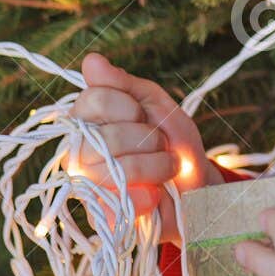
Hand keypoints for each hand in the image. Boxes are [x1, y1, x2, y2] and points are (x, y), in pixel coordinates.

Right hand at [71, 52, 221, 242]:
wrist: (196, 189)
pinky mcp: (100, 214)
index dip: (128, 107)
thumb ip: (124, 84)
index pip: (92, 99)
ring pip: (116, 168)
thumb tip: (91, 60)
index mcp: (89, 119)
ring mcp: (86, 184)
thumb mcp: (157, 105)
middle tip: (161, 146)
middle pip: (105, 136)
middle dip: (148, 139)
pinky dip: (149, 196)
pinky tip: (156, 194)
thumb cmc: (173, 144)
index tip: (146, 116)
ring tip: (165, 169)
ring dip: (156, 167)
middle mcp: (79, 150)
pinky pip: (121, 200)